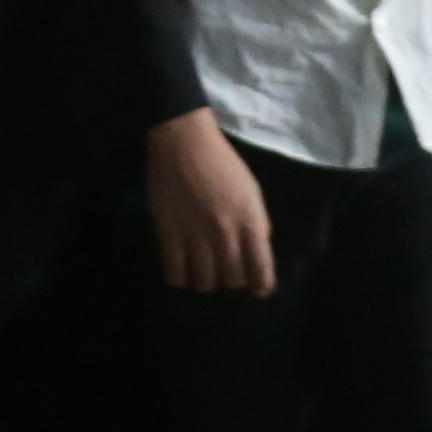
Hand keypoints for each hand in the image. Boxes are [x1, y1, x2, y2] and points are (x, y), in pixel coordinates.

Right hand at [147, 112, 275, 296]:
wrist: (184, 143)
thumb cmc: (222, 163)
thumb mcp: (252, 191)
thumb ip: (258, 223)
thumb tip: (260, 248)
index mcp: (251, 222)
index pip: (261, 272)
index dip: (261, 287)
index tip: (257, 289)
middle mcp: (226, 235)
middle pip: (232, 281)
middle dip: (231, 281)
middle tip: (225, 272)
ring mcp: (196, 237)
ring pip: (204, 283)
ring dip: (205, 281)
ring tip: (202, 270)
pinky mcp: (169, 235)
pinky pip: (175, 274)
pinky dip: (180, 278)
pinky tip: (181, 269)